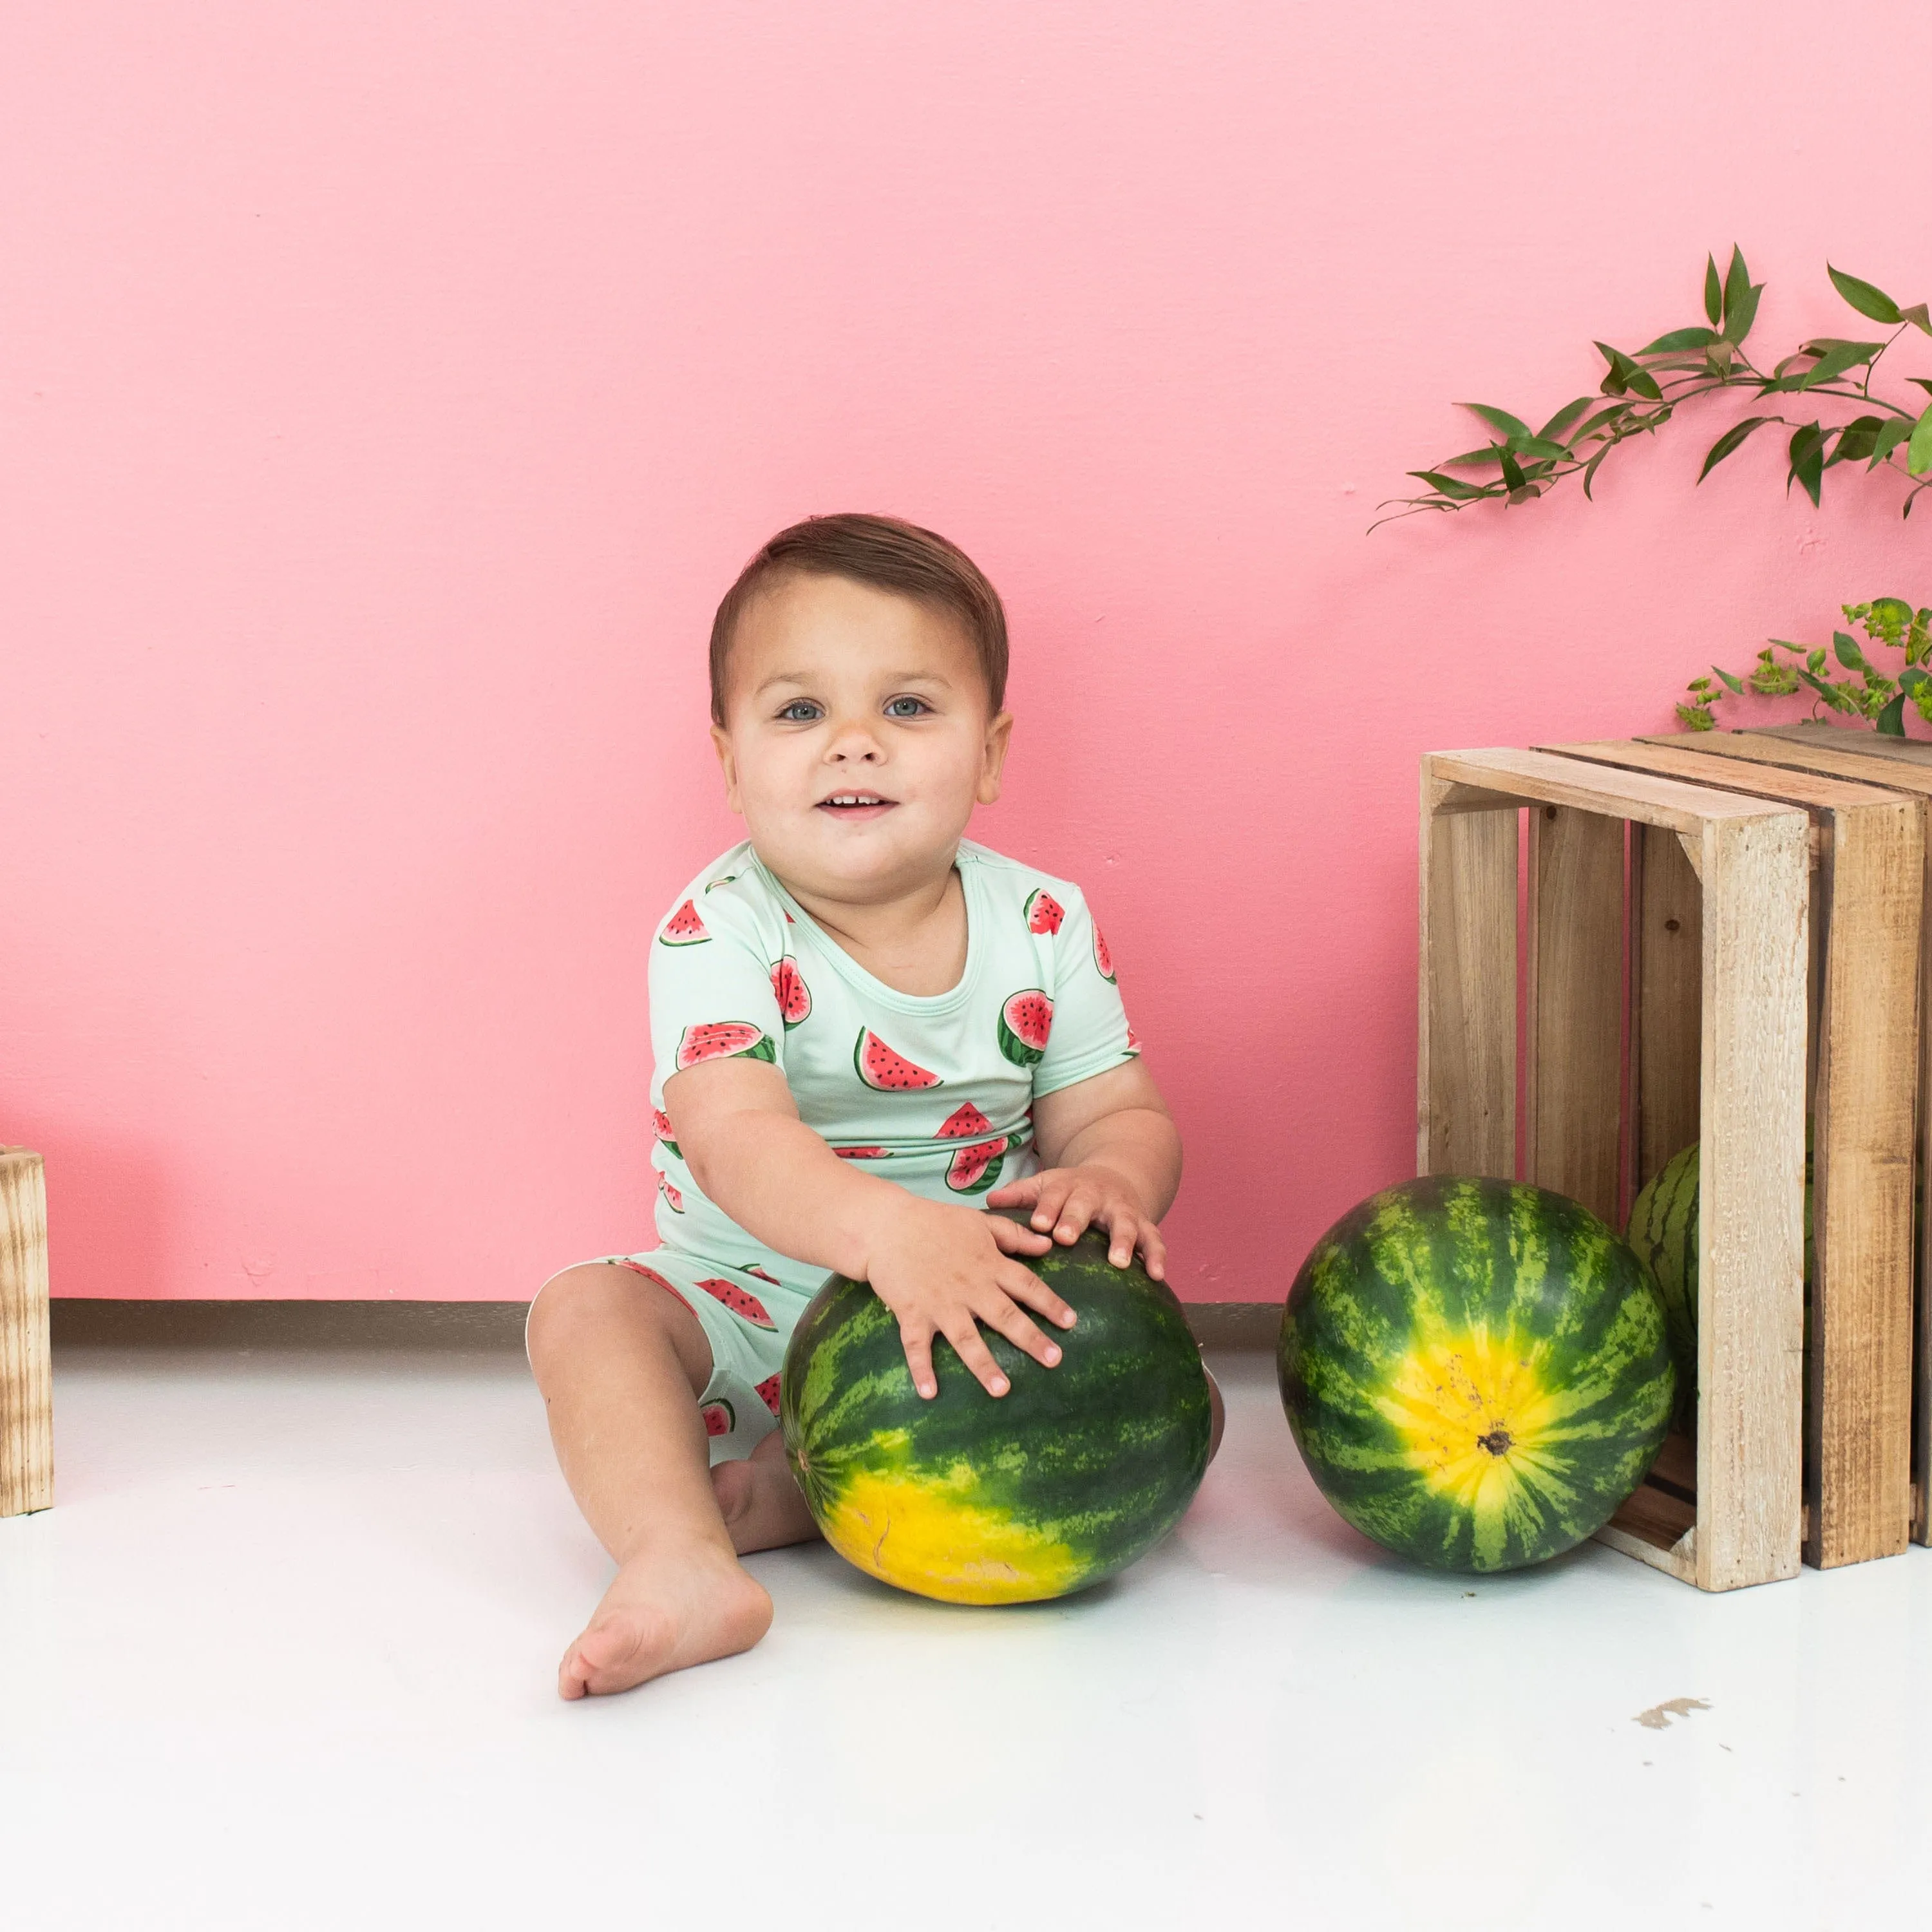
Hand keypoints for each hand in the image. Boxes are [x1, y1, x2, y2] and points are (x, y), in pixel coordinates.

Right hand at [862, 1196, 1075, 1401]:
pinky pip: (917, 1345)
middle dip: (1030, 1339)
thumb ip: (1014, 1235)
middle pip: (1004, 1316)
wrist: (887, 1225)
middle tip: (1054, 1360)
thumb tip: (1048, 1244)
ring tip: (1002, 1390)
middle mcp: (970, 1287)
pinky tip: (929, 1392)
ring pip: (966, 1338)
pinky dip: (921, 1369)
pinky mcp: (912, 1313)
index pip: (1026, 1285)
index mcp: (988, 1264)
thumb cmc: (935, 1221)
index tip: (1070, 1322)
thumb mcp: (979, 1222)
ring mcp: (940, 1303)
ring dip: (984, 1365)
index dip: (1050, 1303)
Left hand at [986, 1164, 1166, 1278]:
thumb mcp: (1044, 1186)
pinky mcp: (1145, 1223)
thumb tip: (989, 1200)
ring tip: (1119, 1262)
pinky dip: (1157, 1256)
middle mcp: (1096, 1195)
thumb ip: (1019, 1195)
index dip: (1047, 1209)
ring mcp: (1122, 1209)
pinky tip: (1157, 1276)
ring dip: (1123, 1241)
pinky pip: (1155, 1239)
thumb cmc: (1069, 1192)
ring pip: (1125, 1222)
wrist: (1113, 1177)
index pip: (1053, 1195)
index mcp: (1067, 1187)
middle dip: (1076, 1220)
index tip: (1038, 1225)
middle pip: (1085, 1206)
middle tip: (1066, 1238)